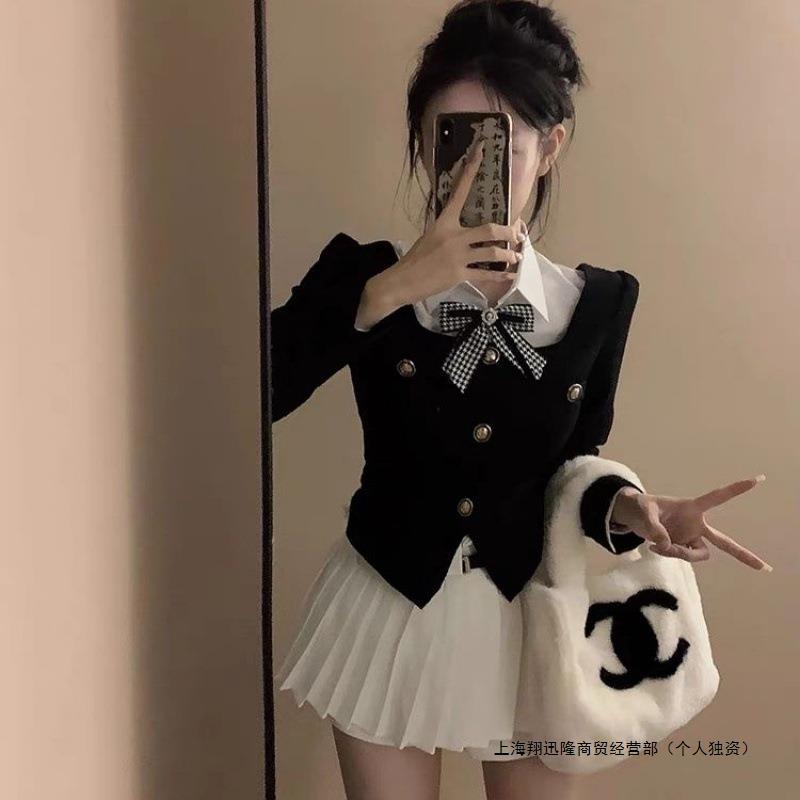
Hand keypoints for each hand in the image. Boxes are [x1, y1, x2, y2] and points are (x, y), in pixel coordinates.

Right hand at [367, 136, 526, 313]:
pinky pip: (486, 274)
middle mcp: (453, 236)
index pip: (459, 191)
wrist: (400, 281)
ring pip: (492, 253)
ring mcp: (457, 256)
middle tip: (518, 235)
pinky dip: (501, 276)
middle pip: (490, 230)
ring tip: (516, 257)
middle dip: (509, 232)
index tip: (482, 149)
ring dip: (508, 255)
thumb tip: (465, 226)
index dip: (471, 170)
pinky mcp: (458, 275)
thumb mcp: (430, 236)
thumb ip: (448, 229)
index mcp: (444, 222)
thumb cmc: (415, 259)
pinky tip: (510, 275)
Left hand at [610, 475, 771, 570]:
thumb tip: (665, 545)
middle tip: (765, 568)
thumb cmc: (642, 507)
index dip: (735, 490)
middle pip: (724, 542)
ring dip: (680, 553)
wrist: (635, 518)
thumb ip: (654, 527)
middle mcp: (697, 525)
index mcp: (692, 507)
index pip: (717, 498)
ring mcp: (691, 538)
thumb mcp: (644, 511)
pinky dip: (669, 554)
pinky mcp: (683, 547)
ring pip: (697, 554)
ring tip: (659, 545)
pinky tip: (653, 546)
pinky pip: (682, 556)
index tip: (757, 480)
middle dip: (743, 555)